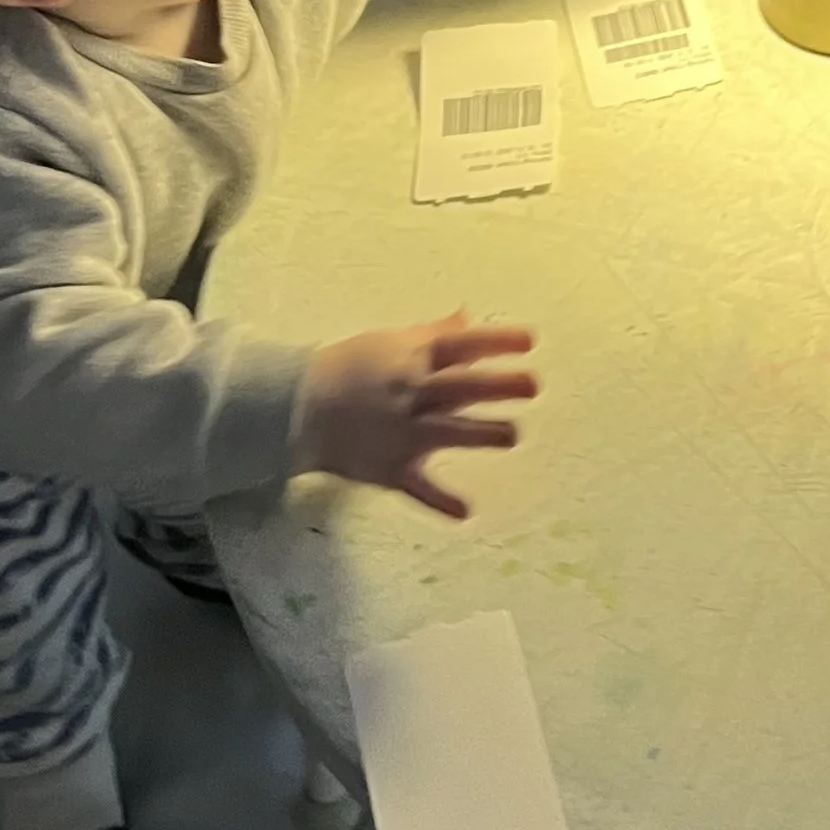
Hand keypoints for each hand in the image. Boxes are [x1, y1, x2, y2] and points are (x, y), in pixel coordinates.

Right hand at [296, 313, 536, 516]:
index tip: (530, 341)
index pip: (460, 345)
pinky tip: (466, 512)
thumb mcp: (390, 342)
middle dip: (499, 385)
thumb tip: (469, 317)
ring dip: (482, 434)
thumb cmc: (348, 368)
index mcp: (411, 359)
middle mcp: (410, 394)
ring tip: (513, 435)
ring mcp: (401, 432)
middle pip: (461, 386)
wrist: (296, 406)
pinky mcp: (390, 468)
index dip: (496, 341)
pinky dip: (440, 501)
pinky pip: (416, 488)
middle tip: (532, 384)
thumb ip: (433, 334)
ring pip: (448, 432)